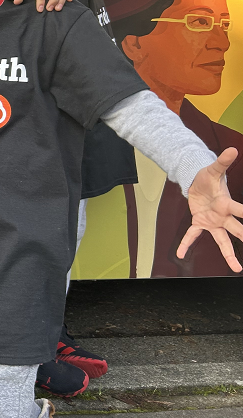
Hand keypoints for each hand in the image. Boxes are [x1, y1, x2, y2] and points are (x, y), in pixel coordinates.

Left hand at [178, 148, 242, 271]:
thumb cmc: (209, 178)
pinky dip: (186, 244)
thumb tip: (232, 149)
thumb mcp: (214, 169)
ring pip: (222, 240)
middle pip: (235, 229)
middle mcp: (222, 216)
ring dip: (228, 254)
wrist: (199, 183)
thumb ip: (222, 161)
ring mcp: (212, 222)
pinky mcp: (200, 223)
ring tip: (237, 268)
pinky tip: (180, 254)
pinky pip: (192, 236)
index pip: (239, 210)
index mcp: (226, 203)